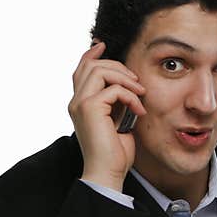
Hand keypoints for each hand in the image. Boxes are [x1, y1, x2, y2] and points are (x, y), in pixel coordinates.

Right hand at [68, 42, 146, 191]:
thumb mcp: (118, 120)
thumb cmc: (115, 152)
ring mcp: (80, 104)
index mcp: (81, 103)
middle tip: (136, 82)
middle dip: (118, 66)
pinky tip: (138, 110)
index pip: (81, 69)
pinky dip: (130, 96)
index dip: (91, 54)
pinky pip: (113, 89)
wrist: (108, 172)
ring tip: (140, 93)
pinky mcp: (90, 108)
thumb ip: (117, 102)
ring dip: (125, 78)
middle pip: (91, 65)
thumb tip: (128, 86)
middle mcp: (76, 101)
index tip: (103, 44)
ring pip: (100, 70)